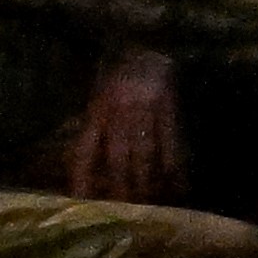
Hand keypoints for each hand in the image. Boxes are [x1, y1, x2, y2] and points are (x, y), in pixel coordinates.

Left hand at [62, 45, 185, 200]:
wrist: (147, 43)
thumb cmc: (118, 74)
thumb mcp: (97, 99)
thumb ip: (93, 130)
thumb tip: (88, 172)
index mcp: (96, 111)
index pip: (85, 152)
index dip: (82, 180)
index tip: (80, 204)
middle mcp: (118, 113)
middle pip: (118, 160)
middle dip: (119, 190)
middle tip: (123, 214)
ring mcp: (146, 111)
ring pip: (145, 156)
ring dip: (146, 184)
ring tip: (148, 205)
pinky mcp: (169, 109)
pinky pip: (171, 143)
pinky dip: (174, 166)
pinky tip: (177, 184)